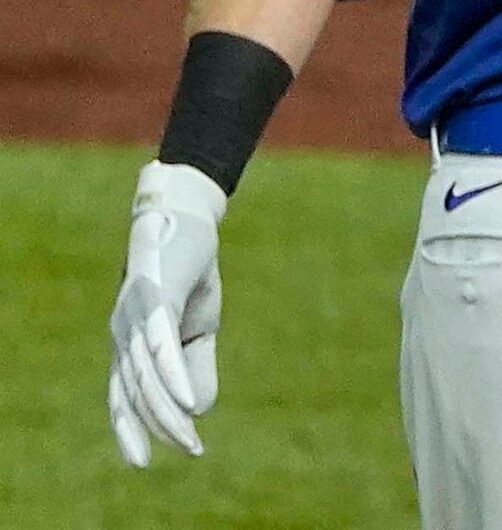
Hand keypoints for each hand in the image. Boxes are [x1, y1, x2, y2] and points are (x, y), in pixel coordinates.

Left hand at [108, 160, 226, 465]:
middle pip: (134, 392)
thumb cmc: (189, 271)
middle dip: (160, 426)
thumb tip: (197, 410)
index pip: (122, 394)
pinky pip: (162, 346)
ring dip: (168, 411)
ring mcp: (135, 315)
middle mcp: (123, 332)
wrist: (189, 217)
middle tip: (190, 451)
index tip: (143, 462)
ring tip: (191, 436)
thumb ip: (195, 366)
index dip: (130, 428)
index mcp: (129, 341)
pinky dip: (172, 377)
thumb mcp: (200, 325)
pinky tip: (187, 401)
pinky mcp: (156, 296)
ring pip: (146, 376)